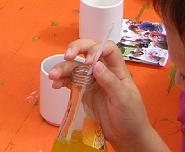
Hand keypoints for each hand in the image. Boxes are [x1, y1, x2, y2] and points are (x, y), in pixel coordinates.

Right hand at [49, 40, 165, 151]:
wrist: (126, 137)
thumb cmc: (131, 116)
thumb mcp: (124, 99)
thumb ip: (110, 81)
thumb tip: (95, 64)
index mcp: (117, 69)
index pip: (107, 49)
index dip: (97, 49)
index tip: (89, 62)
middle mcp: (103, 71)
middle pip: (88, 50)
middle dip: (76, 49)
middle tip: (67, 55)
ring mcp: (91, 81)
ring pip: (75, 66)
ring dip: (63, 67)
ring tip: (53, 75)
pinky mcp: (82, 92)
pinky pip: (69, 81)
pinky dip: (61, 81)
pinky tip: (56, 85)